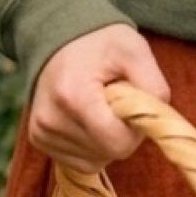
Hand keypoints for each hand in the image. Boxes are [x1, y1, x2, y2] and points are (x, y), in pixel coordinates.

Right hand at [28, 23, 170, 172]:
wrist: (59, 34)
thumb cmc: (102, 42)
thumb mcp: (135, 50)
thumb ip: (154, 87)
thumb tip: (157, 123)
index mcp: (74, 97)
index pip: (118, 143)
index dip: (135, 129)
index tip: (133, 105)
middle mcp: (50, 120)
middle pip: (106, 154)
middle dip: (122, 133)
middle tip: (117, 101)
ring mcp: (41, 132)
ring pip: (94, 162)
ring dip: (106, 140)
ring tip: (100, 106)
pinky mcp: (37, 139)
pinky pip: (78, 162)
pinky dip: (91, 146)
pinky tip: (89, 118)